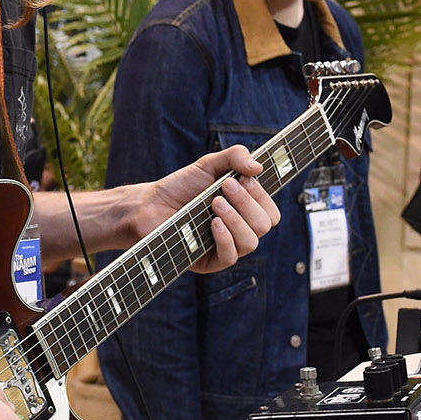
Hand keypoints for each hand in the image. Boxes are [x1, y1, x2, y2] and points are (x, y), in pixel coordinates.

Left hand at [132, 145, 275, 274]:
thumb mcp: (209, 164)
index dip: (262, 194)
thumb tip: (259, 167)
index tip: (244, 178)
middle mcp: (240, 230)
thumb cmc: (181, 187)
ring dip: (236, 219)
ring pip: (251, 242)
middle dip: (248, 203)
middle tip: (225, 187)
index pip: (270, 210)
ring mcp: (227, 247)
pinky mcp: (210, 262)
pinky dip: (225, 237)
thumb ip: (235, 157)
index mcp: (245, 211)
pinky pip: (230, 257)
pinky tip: (213, 223)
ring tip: (215, 203)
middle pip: (265, 224)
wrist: (150, 205)